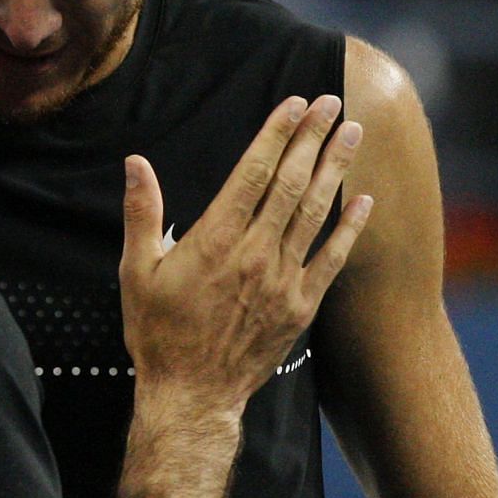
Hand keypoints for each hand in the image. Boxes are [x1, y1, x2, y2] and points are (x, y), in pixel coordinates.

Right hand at [119, 95, 372, 415]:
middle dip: (313, 138)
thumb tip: (135, 162)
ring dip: (334, 168)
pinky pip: (331, 259)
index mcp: (214, 239)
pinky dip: (349, 228)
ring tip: (351, 133)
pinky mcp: (299, 307)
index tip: (295, 104)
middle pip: (291, 183)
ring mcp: (282, 280)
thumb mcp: (136, 270)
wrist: (191, 394)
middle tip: (332, 103)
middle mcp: (254, 253)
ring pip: (314, 212)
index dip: (277, 134)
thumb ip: (141, 212)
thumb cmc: (158, 332)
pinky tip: (362, 200)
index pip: (254, 172)